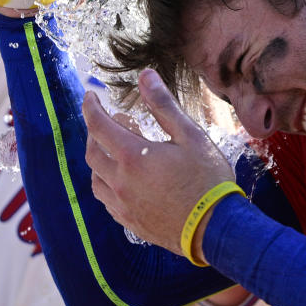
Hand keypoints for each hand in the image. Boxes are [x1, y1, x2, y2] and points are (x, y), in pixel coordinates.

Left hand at [84, 69, 234, 258]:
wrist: (215, 229)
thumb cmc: (207, 179)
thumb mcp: (190, 136)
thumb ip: (164, 106)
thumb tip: (145, 76)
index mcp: (132, 156)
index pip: (98, 125)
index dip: (91, 107)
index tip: (90, 94)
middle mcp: (120, 181)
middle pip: (92, 152)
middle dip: (95, 132)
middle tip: (108, 121)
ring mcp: (122, 205)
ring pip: (96, 179)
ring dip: (99, 160)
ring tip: (114, 151)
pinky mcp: (130, 222)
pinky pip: (106, 201)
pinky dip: (107, 184)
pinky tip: (122, 181)